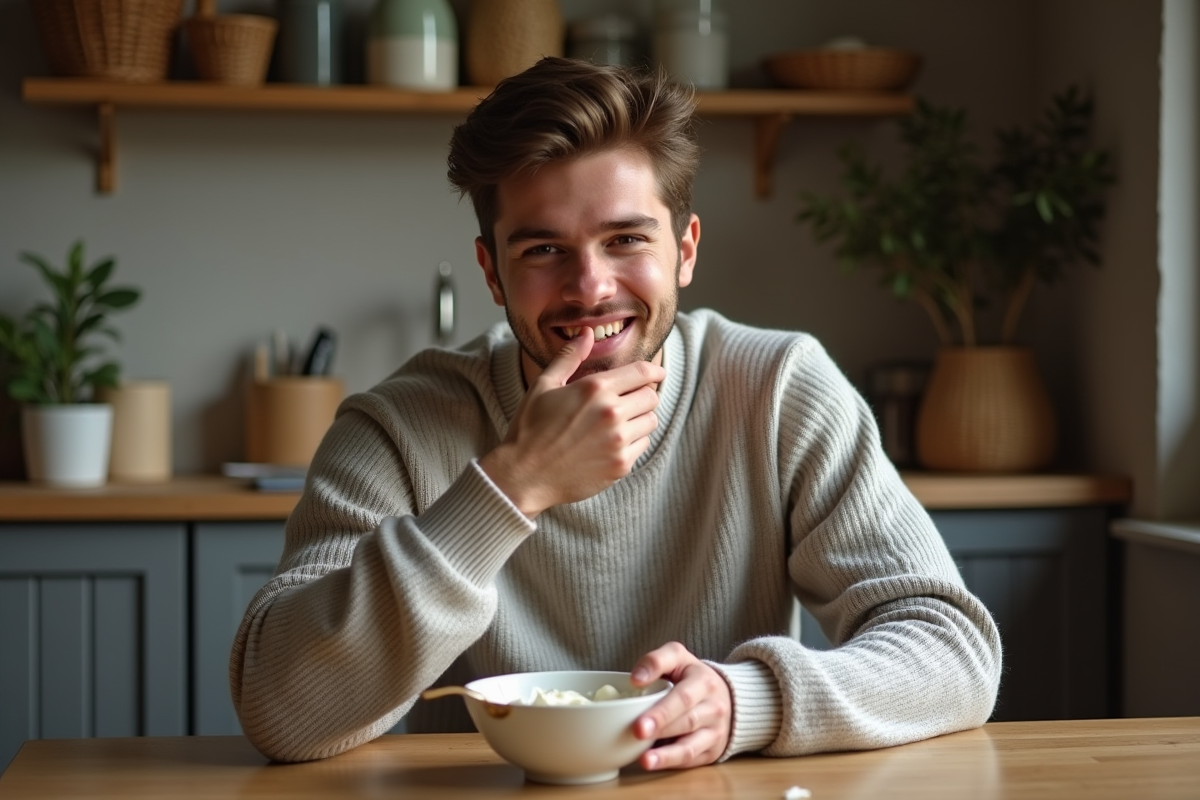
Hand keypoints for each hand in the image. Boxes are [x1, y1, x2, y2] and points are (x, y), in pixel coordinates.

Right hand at [479, 328, 664, 517]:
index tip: (657, 373)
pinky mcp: (620, 465)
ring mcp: (618, 442)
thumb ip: (569, 357)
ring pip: (650, 422)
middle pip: (651, 396)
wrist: (523, 475)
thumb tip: (586, 333)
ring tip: (619, 421)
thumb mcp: (543, 386)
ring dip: (640, 418)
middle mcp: (611, 414)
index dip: (654, 370)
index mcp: (595, 389)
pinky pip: (642, 446)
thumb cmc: (529, 429)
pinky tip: (612, 442)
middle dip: (644, 394)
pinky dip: (633, 442)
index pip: (642, 372)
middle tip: (629, 399)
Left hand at [630, 642, 731, 770]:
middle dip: (662, 725)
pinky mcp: (711, 751)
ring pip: (690, 745)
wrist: (727, 697)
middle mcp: (714, 708)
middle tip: (638, 730)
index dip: (662, 699)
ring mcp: (715, 732)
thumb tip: (635, 679)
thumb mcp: (678, 659)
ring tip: (644, 760)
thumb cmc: (692, 677)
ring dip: (667, 754)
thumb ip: (656, 661)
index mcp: (704, 682)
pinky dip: (671, 762)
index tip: (636, 687)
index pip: (683, 693)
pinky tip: (653, 763)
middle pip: (687, 719)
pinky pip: (691, 760)